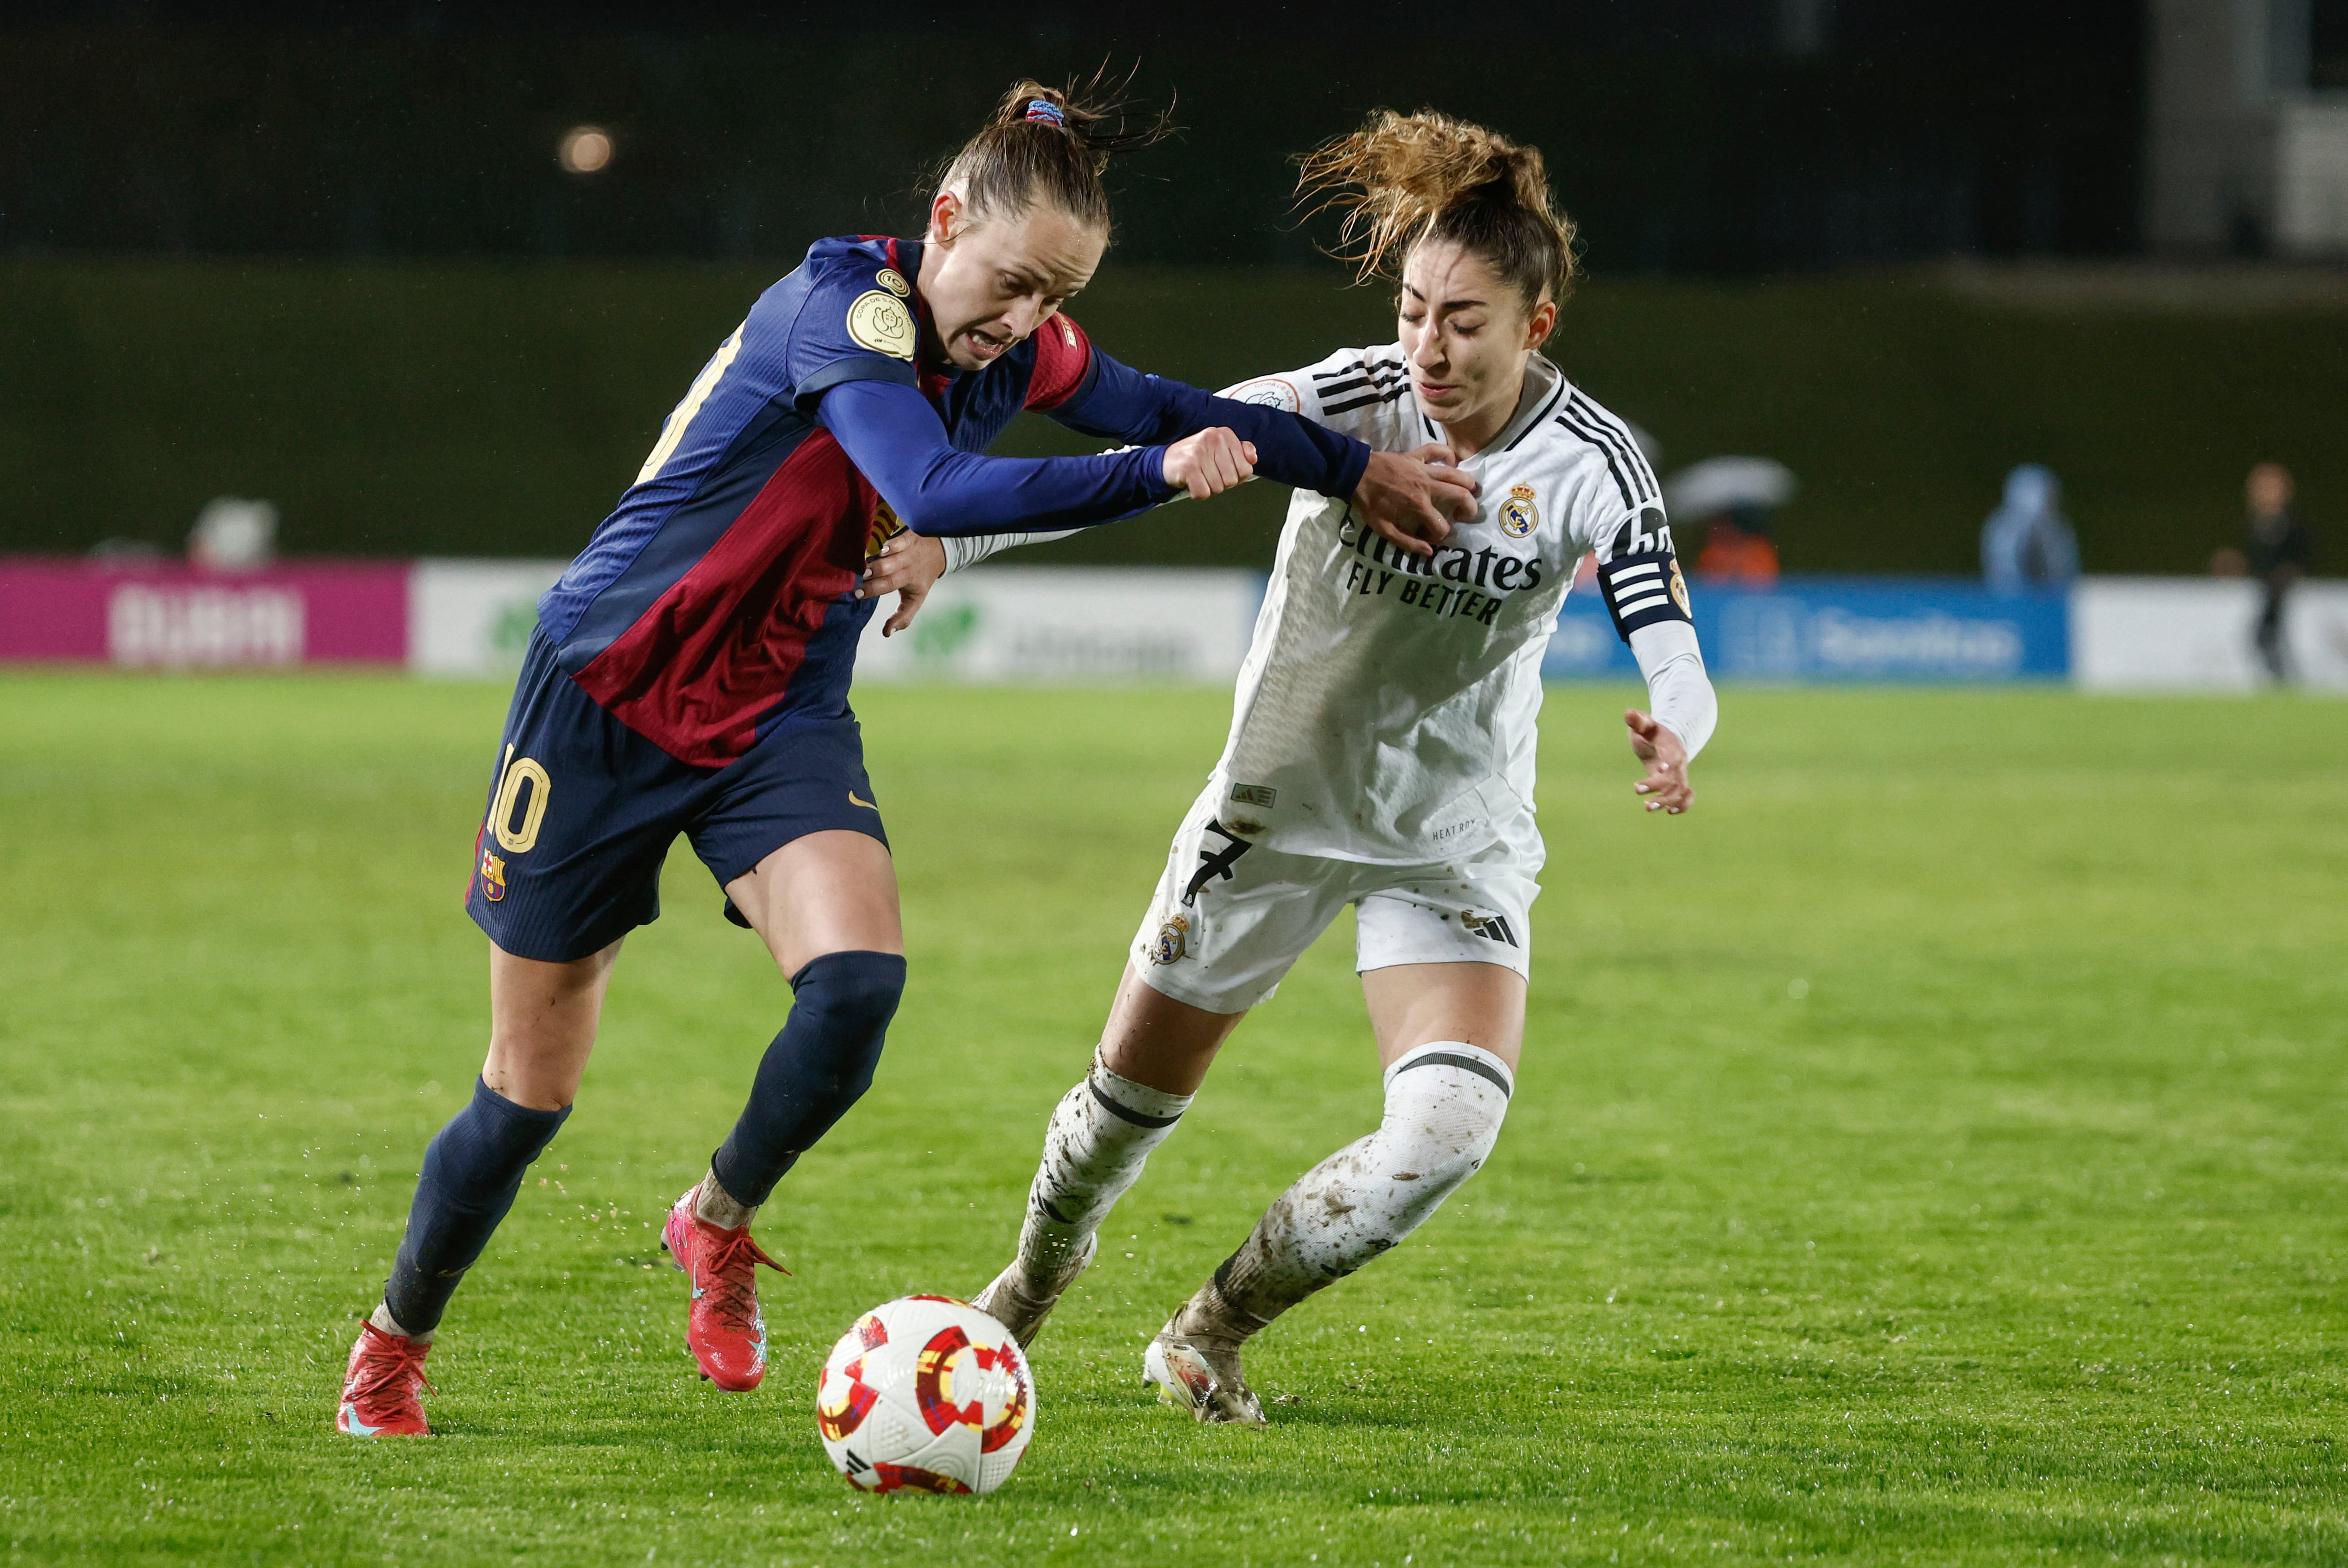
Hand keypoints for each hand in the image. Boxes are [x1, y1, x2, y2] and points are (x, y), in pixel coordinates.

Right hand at [856, 531, 947, 636]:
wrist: (940, 552)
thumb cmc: (921, 578)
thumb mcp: (915, 600)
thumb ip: (902, 617)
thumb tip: (886, 633)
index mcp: (910, 582)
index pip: (889, 586)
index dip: (873, 590)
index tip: (858, 594)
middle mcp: (909, 566)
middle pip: (888, 570)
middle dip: (872, 575)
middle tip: (857, 579)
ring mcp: (909, 550)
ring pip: (890, 555)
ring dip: (876, 560)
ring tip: (861, 565)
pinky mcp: (908, 536)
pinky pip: (896, 539)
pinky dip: (886, 544)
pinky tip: (875, 548)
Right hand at [1163, 427, 1257, 499]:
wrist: (1166, 461)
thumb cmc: (1196, 457)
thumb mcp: (1220, 449)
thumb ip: (1241, 451)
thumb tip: (1253, 458)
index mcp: (1224, 434)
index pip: (1246, 469)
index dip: (1235, 476)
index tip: (1221, 469)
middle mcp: (1213, 439)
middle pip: (1232, 480)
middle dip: (1221, 483)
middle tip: (1207, 474)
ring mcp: (1200, 452)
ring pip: (1218, 488)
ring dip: (1208, 488)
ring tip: (1199, 476)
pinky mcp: (1188, 466)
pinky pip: (1204, 493)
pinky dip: (1197, 494)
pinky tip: (1192, 483)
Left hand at [1352, 447, 1479, 557]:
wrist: (1354, 474)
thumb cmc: (1368, 503)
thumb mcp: (1383, 529)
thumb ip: (1408, 542)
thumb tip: (1429, 552)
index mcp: (1419, 506)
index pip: (1442, 525)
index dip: (1441, 535)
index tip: (1434, 537)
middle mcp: (1427, 487)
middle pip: (1461, 495)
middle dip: (1469, 508)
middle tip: (1465, 515)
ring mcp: (1423, 469)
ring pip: (1456, 473)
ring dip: (1469, 484)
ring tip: (1471, 493)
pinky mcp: (1416, 456)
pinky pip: (1437, 450)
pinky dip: (1448, 455)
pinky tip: (1452, 463)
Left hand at [1625, 709, 1692, 813]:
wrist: (1663, 741)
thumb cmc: (1650, 732)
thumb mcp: (1644, 724)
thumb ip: (1638, 720)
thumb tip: (1628, 713)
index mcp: (1671, 747)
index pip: (1672, 756)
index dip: (1669, 763)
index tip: (1660, 769)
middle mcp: (1678, 763)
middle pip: (1673, 778)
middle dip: (1657, 786)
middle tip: (1636, 788)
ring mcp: (1679, 775)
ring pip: (1679, 791)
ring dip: (1666, 801)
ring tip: (1647, 807)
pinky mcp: (1678, 785)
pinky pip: (1687, 797)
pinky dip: (1683, 806)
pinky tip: (1670, 812)